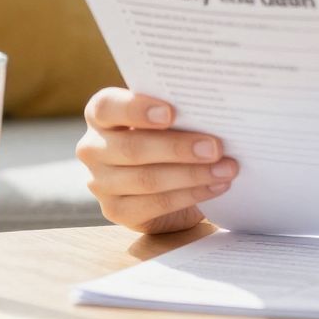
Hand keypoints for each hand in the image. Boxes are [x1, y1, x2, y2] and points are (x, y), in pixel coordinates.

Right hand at [75, 88, 238, 235]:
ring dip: (192, 175)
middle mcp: (92, 148)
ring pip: (146, 180)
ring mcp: (100, 182)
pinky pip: (154, 204)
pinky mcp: (115, 211)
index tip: (171, 113)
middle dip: (178, 148)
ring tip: (226, 169)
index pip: (107, 107)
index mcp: (100, 114)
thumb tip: (213, 113)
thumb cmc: (167, 133)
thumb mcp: (168, 118)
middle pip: (132, 148)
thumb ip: (178, 111)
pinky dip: (190, 195)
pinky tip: (215, 187)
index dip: (137, 109)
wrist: (165, 177)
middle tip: (216, 147)